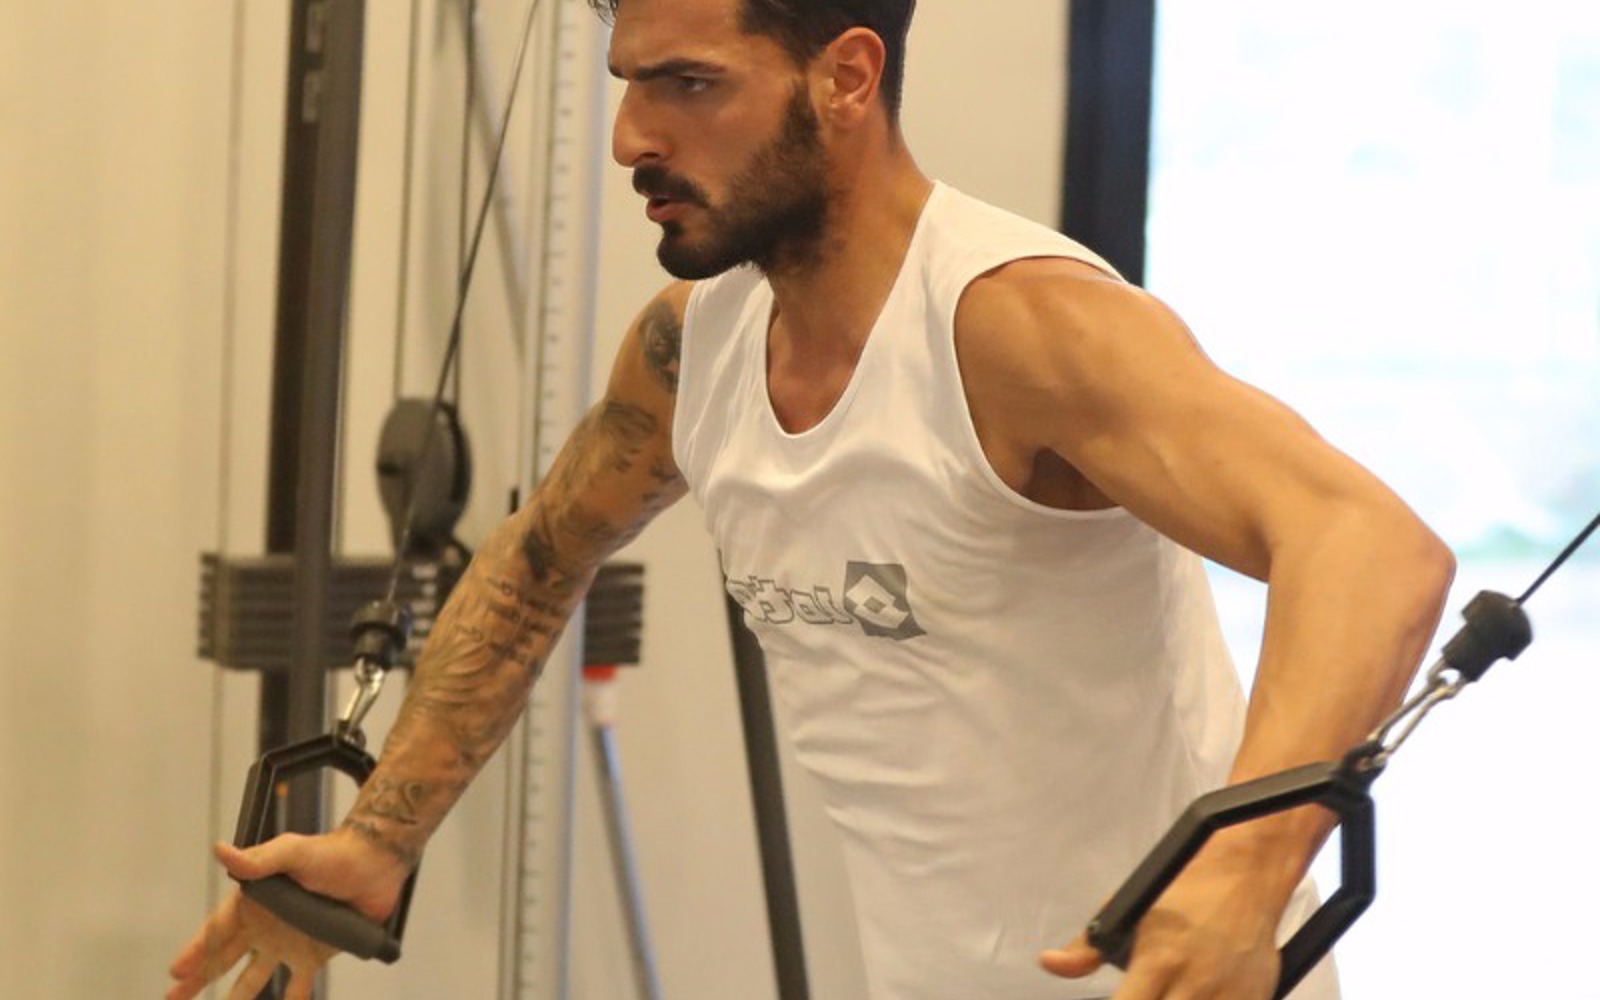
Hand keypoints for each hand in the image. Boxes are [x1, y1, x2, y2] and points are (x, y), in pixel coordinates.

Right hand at [166, 830, 406, 999]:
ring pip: (254, 976)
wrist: (375, 864)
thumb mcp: (292, 852)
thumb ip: (259, 860)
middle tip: (174, 997)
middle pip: (225, 956)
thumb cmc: (331, 853)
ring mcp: (289, 943)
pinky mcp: (314, 954)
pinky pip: (299, 985)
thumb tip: (220, 850)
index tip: (176, 971)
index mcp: (255, 902)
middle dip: (199, 976)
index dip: (196, 950)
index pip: (218, 930)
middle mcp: (266, 926)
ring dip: (238, 995)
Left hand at [1039, 846, 1285, 998]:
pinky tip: (1188, 995)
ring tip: (1161, 993)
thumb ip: (1087, 947)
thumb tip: (1048, 964)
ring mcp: (1228, 997)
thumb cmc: (1180, 894)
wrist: (1245, 878)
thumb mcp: (1126, 910)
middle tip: (1139, 994)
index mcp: (1158, 962)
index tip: (1115, 998)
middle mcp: (1193, 984)